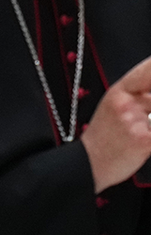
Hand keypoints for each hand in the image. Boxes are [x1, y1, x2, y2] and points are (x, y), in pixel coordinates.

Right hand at [80, 55, 150, 191]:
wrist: (88, 163)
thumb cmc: (103, 138)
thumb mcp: (113, 107)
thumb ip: (139, 96)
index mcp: (118, 92)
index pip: (146, 71)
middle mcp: (126, 103)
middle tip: (144, 117)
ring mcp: (134, 121)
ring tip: (139, 134)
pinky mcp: (144, 140)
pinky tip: (142, 143)